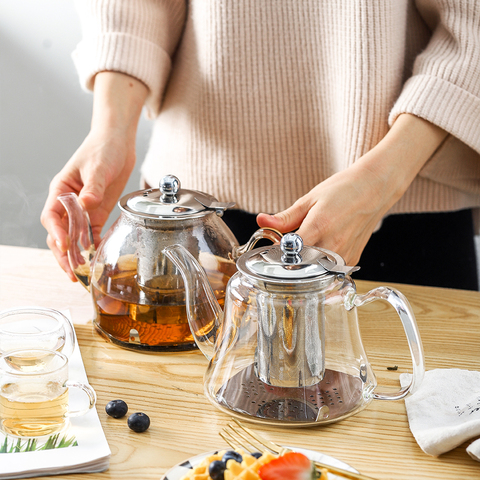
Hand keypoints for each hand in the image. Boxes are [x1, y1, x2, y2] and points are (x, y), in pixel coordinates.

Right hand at [41, 72, 147, 279]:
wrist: (118, 142)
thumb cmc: (103, 149)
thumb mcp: (98, 167)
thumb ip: (94, 187)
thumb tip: (87, 203)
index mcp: (61, 190)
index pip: (52, 216)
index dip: (57, 233)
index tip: (66, 246)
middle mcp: (69, 202)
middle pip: (59, 232)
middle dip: (63, 253)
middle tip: (72, 271)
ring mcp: (83, 209)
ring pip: (74, 236)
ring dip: (76, 254)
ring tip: (81, 272)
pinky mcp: (97, 212)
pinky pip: (92, 232)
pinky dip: (93, 245)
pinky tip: (97, 257)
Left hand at [257, 114, 447, 264]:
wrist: (374, 189)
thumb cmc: (343, 190)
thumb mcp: (309, 199)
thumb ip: (285, 217)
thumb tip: (261, 221)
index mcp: (319, 227)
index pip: (289, 251)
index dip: (278, 250)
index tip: (275, 244)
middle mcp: (333, 246)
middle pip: (300, 263)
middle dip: (291, 256)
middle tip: (291, 241)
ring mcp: (344, 256)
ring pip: (314, 269)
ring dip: (306, 260)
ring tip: (310, 241)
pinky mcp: (351, 261)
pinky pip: (328, 269)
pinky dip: (320, 261)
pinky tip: (323, 246)